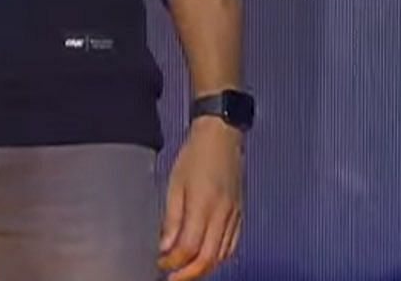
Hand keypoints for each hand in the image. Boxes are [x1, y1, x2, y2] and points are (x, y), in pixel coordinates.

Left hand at [158, 118, 243, 279]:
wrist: (222, 135)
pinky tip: (205, 258)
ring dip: (202, 268)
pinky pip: (231, 244)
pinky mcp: (240, 214)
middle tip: (171, 277)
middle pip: (208, 258)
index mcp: (204, 204)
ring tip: (185, 271)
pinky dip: (218, 257)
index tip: (160, 264)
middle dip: (188, 274)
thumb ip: (171, 218)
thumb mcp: (175, 183)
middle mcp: (222, 214)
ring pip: (221, 255)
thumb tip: (164, 247)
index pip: (189, 247)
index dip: (173, 262)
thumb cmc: (195, 155)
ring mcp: (234, 215)